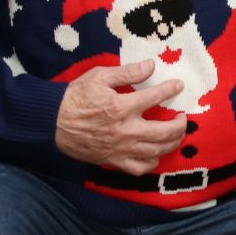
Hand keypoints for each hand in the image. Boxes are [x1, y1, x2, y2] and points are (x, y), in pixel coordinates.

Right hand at [55, 59, 187, 171]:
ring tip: (176, 134)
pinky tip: (156, 154)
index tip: (178, 86)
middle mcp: (126, 130)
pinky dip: (152, 162)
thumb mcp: (99, 77)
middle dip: (180, 124)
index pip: (156, 97)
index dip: (171, 89)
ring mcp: (121, 148)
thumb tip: (150, 66)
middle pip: (164, 131)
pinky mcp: (114, 161)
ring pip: (157, 151)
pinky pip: (140, 168)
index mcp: (123, 107)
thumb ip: (127, 72)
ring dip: (172, 142)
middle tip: (182, 117)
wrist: (52, 122)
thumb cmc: (75, 98)